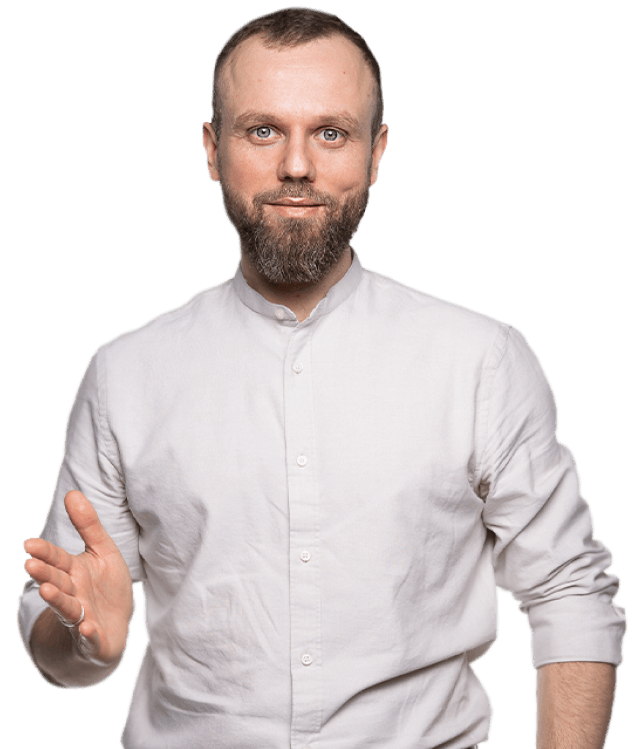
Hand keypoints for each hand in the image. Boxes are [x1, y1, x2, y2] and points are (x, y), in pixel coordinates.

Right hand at [23, 490, 133, 664]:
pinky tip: (86, 627)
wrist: (114, 627)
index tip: (29, 544)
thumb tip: (72, 492)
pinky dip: (87, 632)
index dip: (45, 552)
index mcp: (73, 571)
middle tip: (30, 564)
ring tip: (47, 591)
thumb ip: (88, 525)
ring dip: (57, 600)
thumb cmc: (105, 586)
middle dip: (44, 574)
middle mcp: (73, 593)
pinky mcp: (93, 637)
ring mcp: (81, 616)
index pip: (56, 559)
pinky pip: (89, 636)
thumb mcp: (102, 551)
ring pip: (67, 607)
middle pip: (57, 581)